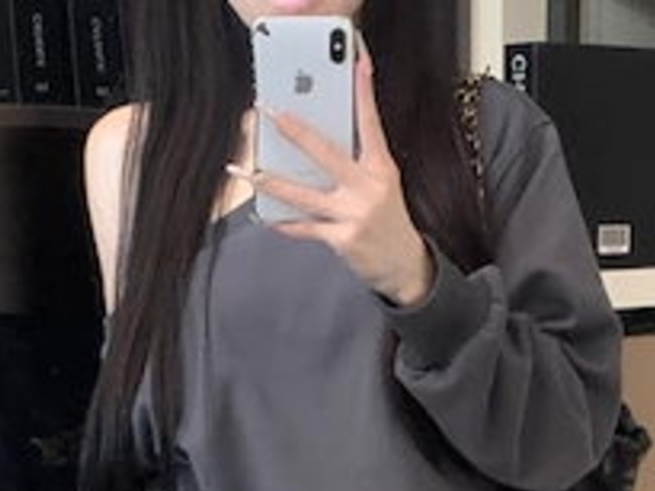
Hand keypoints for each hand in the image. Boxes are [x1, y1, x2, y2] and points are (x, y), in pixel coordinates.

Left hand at [228, 39, 435, 306]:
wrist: (404, 263)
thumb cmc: (387, 217)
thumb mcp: (382, 183)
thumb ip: (357, 161)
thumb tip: (318, 141)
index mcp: (380, 167)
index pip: (371, 124)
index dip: (364, 93)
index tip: (358, 64)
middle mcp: (367, 188)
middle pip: (325, 153)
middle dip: (294, 131)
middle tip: (271, 113)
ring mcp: (354, 214)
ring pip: (304, 195)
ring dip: (272, 183)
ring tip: (249, 172)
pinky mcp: (343, 239)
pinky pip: (306, 228)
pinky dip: (286, 224)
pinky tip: (267, 217)